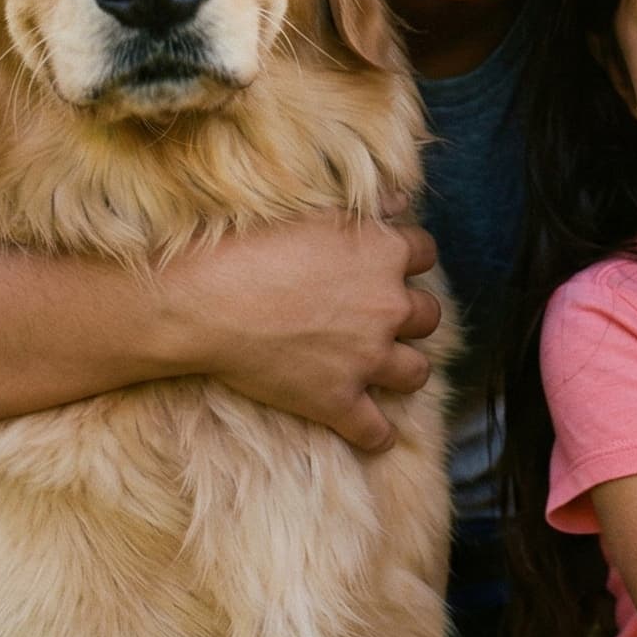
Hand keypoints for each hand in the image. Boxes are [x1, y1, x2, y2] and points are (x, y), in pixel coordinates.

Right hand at [158, 210, 441, 451]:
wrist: (208, 298)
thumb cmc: (254, 244)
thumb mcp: (317, 209)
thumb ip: (367, 209)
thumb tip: (399, 201)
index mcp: (385, 254)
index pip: (425, 253)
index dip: (408, 259)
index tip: (391, 265)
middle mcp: (388, 306)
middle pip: (428, 315)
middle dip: (410, 316)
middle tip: (383, 317)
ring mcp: (366, 357)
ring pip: (417, 372)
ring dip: (404, 370)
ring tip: (385, 369)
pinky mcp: (338, 401)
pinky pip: (376, 431)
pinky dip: (377, 435)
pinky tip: (371, 432)